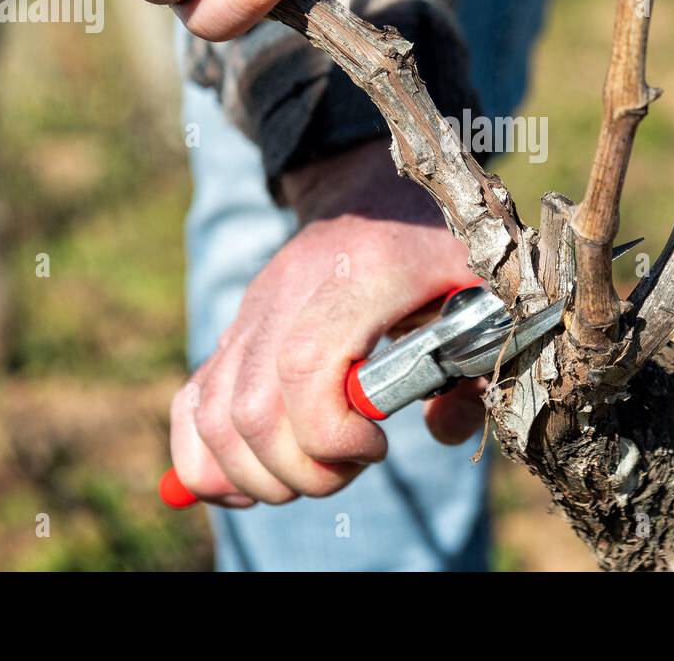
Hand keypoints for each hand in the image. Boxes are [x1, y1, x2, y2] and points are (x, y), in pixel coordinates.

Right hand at [169, 140, 486, 506]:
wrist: (376, 193)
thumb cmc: (440, 249)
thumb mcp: (482, 295)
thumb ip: (477, 368)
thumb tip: (438, 428)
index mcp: (364, 273)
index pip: (305, 367)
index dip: (330, 433)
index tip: (377, 445)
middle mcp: (293, 288)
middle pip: (253, 410)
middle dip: (301, 470)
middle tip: (350, 465)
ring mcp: (254, 309)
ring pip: (213, 416)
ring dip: (257, 475)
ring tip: (312, 471)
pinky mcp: (235, 329)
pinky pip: (191, 405)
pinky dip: (206, 460)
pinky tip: (253, 481)